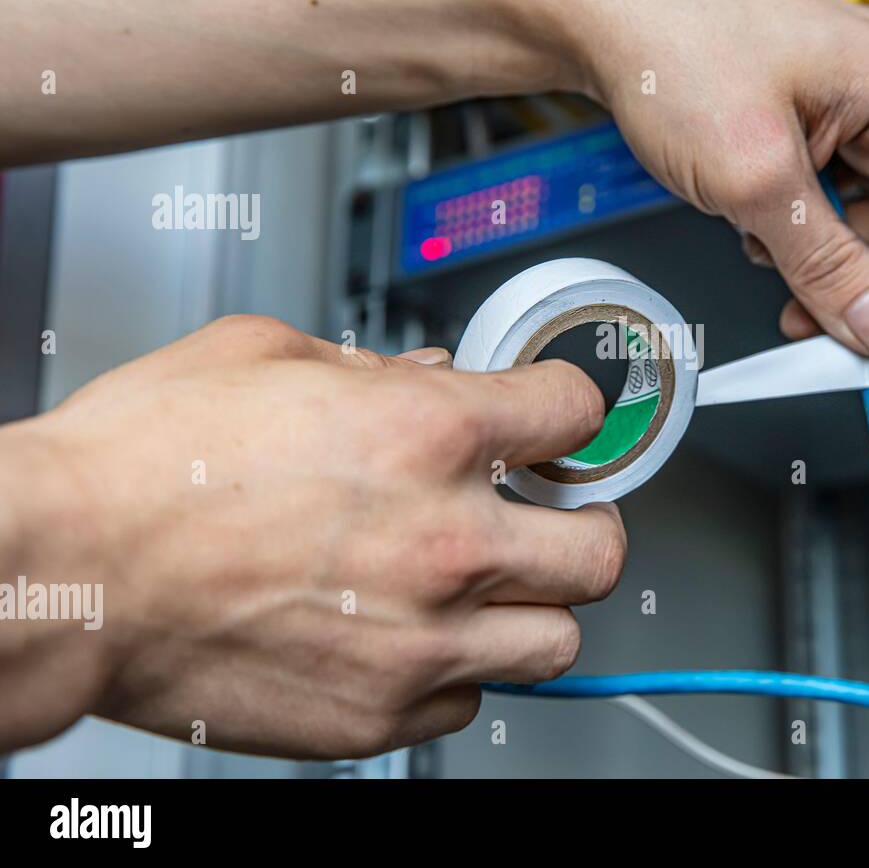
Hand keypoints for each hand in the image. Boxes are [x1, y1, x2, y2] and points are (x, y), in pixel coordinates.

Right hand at [0, 316, 624, 758]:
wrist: (63, 573)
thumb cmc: (142, 464)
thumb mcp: (264, 356)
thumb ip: (372, 365)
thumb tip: (433, 373)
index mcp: (428, 433)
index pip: (575, 413)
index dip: (574, 410)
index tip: (563, 424)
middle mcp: (445, 542)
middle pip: (600, 552)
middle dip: (586, 526)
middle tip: (556, 518)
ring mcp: (419, 641)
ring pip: (558, 643)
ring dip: (534, 608)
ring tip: (491, 588)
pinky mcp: (377, 715)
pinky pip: (469, 701)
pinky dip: (456, 671)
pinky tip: (411, 638)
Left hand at [569, 0, 868, 384]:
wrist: (602, 15)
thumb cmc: (673, 49)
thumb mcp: (755, 180)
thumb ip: (825, 264)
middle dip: (866, 288)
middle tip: (825, 338)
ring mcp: (849, 108)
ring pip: (865, 220)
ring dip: (824, 264)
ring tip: (776, 274)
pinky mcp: (810, 122)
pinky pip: (827, 201)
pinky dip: (797, 235)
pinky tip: (758, 236)